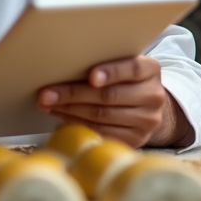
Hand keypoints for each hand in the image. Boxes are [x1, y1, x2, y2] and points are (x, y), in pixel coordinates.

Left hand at [36, 56, 190, 147]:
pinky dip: (77, 123)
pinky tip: (61, 116)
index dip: (111, 72)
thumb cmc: (125, 78)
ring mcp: (146, 121)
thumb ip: (105, 60)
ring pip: (102, 116)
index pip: (132, 69)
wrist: (146, 105)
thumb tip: (65, 61)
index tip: (91, 76)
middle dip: (73, 94)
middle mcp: (153, 96)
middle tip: (47, 93)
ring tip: (48, 104)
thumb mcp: (122, 64)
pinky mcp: (136, 140)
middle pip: (110, 95)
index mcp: (151, 70)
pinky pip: (101, 133)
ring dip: (69, 110)